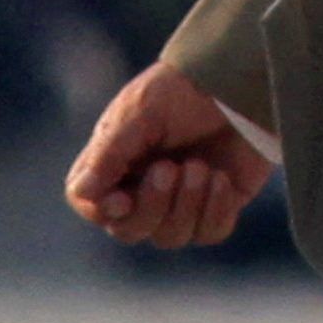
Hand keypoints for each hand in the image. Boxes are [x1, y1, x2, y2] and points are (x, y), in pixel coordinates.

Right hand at [64, 61, 273, 248]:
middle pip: (128, 229)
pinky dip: (215, 210)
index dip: (101, 209)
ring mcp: (178, 201)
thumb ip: (109, 152)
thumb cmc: (183, 91)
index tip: (123, 198)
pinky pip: (208, 233)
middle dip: (151, 204)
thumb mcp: (141, 112)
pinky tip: (222, 179)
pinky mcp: (215, 208)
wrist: (240, 86)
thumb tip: (82, 191)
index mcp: (113, 159)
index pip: (88, 201)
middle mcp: (140, 185)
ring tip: (201, 167)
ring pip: (169, 236)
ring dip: (186, 204)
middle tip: (170, 167)